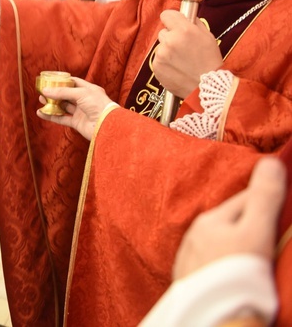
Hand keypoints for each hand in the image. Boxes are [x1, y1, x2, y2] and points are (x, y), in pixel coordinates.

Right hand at [37, 77, 115, 140]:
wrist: (107, 125)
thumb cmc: (98, 105)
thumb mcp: (80, 93)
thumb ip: (62, 92)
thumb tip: (45, 90)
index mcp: (89, 90)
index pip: (74, 82)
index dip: (63, 80)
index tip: (51, 79)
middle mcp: (84, 100)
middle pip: (67, 95)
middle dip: (55, 93)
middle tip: (43, 90)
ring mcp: (80, 112)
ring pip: (63, 106)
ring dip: (52, 104)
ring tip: (41, 100)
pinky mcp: (76, 123)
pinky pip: (61, 118)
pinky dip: (51, 116)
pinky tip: (41, 113)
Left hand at [154, 10, 222, 98]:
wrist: (205, 86)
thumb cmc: (209, 61)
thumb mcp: (207, 36)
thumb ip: (194, 23)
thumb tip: (186, 16)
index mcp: (184, 30)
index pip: (166, 14)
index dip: (171, 19)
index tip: (175, 24)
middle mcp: (170, 40)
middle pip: (163, 32)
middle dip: (171, 37)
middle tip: (183, 47)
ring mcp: (161, 54)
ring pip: (161, 46)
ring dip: (168, 51)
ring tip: (182, 60)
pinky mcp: (156, 66)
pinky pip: (158, 59)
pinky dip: (165, 62)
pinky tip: (177, 68)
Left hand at [173, 157, 285, 280]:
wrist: (212, 318)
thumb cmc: (235, 275)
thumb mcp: (256, 232)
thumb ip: (264, 198)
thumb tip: (270, 162)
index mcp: (211, 220)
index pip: (246, 200)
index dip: (269, 199)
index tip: (285, 202)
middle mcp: (195, 235)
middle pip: (233, 221)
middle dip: (254, 222)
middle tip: (275, 231)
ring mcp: (191, 258)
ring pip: (222, 243)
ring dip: (239, 244)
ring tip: (258, 256)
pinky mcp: (192, 281)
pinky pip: (214, 264)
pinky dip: (228, 264)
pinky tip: (237, 273)